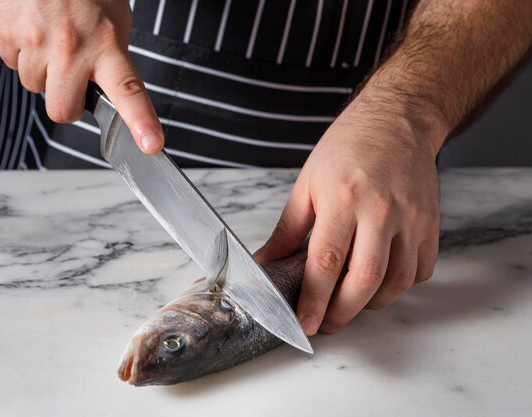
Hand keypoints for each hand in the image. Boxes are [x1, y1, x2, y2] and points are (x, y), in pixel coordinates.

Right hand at [0, 0, 162, 153]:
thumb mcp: (115, 21)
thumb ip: (112, 59)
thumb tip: (109, 91)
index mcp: (107, 45)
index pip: (128, 91)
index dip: (141, 122)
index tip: (150, 144)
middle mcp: (71, 48)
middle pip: (62, 111)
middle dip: (65, 104)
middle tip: (71, 83)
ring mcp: (36, 41)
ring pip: (33, 86)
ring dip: (42, 73)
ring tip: (51, 40)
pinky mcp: (7, 33)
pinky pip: (11, 63)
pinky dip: (20, 53)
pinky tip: (32, 30)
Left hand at [256, 90, 444, 334]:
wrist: (397, 121)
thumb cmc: (347, 148)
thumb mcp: (307, 183)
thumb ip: (287, 230)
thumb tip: (266, 263)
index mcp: (342, 199)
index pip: (326, 261)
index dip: (314, 299)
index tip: (305, 323)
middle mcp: (381, 211)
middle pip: (365, 280)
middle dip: (343, 312)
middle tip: (326, 322)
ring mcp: (411, 219)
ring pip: (396, 282)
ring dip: (370, 304)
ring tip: (349, 303)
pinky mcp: (431, 224)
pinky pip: (420, 271)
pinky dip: (399, 286)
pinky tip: (379, 282)